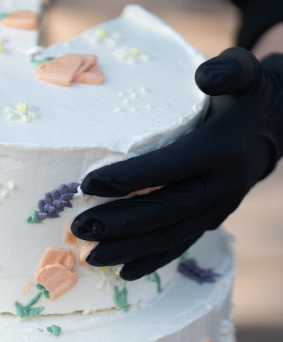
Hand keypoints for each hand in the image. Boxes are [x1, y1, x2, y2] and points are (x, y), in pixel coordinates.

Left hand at [71, 46, 282, 279]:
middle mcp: (220, 186)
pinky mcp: (211, 221)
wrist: (274, 128)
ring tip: (90, 256)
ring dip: (128, 250)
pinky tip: (123, 271)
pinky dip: (151, 260)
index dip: (127, 178)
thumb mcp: (244, 73)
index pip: (168, 167)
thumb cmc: (244, 96)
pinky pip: (180, 245)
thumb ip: (228, 70)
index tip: (87, 184)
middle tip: (78, 227)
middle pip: (163, 211)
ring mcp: (216, 209)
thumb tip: (205, 76)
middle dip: (118, 223)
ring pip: (169, 236)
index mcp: (220, 150)